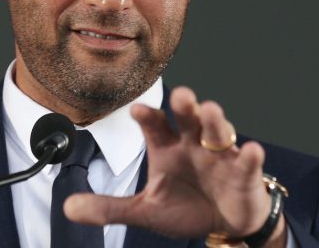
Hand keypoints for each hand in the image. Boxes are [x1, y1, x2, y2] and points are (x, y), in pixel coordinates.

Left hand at [64, 86, 285, 244]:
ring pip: (218, 132)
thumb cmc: (184, 207)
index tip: (136, 110)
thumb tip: (68, 207)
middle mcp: (192, 144)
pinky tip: (250, 150)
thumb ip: (109, 208)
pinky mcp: (244, 172)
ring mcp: (220, 155)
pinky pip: (248, 161)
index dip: (147, 116)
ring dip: (215, 120)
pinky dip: (250, 156)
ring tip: (210, 111)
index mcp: (166, 147)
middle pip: (188, 118)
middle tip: (181, 95)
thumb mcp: (144, 210)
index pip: (154, 125)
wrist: (223, 224)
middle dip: (185, 105)